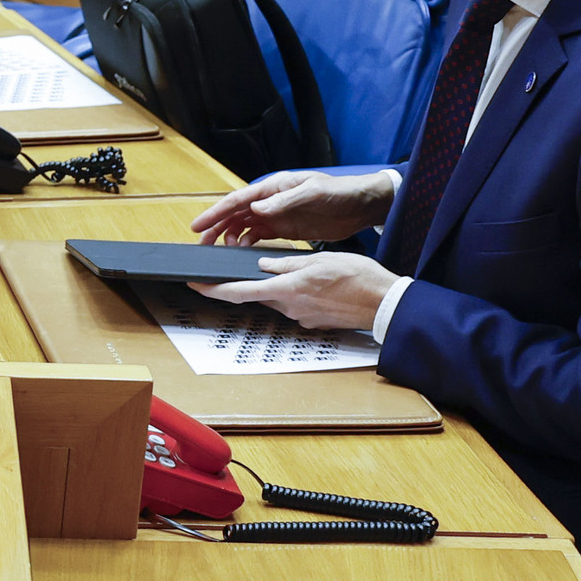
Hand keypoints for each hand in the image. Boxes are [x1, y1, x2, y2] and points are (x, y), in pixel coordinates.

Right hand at [193, 167, 393, 245]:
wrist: (360, 206)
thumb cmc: (339, 192)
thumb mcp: (312, 193)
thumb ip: (284, 201)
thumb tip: (257, 207)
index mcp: (274, 188)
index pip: (238, 200)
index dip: (216, 213)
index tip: (199, 226)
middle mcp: (271, 201)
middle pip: (235, 214)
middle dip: (215, 227)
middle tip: (201, 243)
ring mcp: (277, 216)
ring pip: (243, 226)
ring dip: (229, 237)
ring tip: (220, 251)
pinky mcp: (285, 229)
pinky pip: (258, 237)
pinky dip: (246, 244)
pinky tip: (242, 252)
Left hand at [195, 250, 395, 332]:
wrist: (385, 304)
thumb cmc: (358, 278)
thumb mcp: (320, 259)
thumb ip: (287, 263)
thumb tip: (263, 264)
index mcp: (287, 289)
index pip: (240, 291)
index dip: (213, 289)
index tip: (195, 284)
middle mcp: (290, 307)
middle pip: (259, 294)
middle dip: (254, 281)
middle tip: (260, 265)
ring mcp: (302, 317)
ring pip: (279, 298)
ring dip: (280, 285)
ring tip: (303, 270)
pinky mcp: (313, 321)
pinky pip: (296, 304)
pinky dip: (297, 293)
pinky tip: (314, 284)